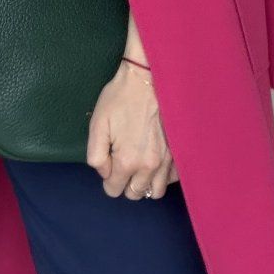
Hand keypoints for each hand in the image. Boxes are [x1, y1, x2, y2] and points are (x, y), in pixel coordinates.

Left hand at [86, 61, 178, 199]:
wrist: (147, 79)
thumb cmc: (119, 99)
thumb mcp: (97, 124)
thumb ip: (96, 156)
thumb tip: (105, 172)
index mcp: (126, 161)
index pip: (114, 190)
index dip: (107, 180)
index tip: (108, 164)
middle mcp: (149, 166)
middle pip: (135, 194)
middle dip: (124, 183)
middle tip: (121, 163)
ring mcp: (167, 161)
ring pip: (155, 191)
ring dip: (144, 183)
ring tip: (137, 165)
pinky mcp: (177, 152)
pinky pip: (171, 178)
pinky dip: (162, 176)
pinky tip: (154, 162)